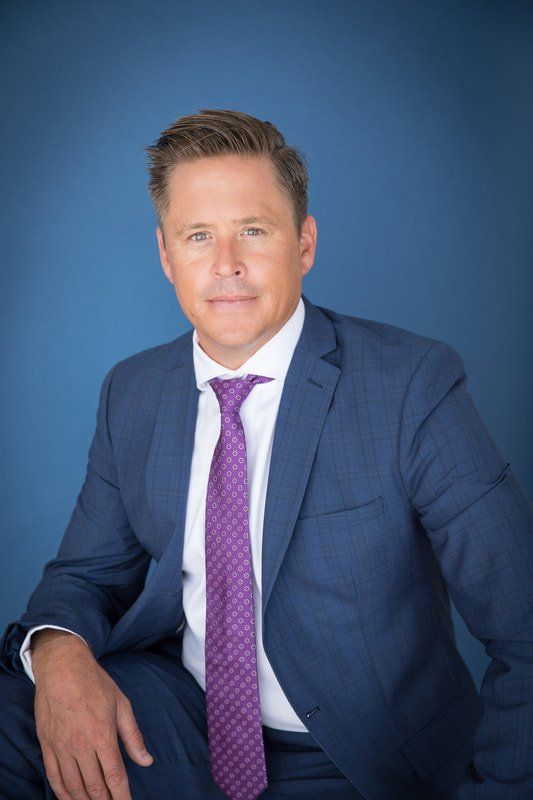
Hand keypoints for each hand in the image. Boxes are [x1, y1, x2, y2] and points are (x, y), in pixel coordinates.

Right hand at [32, 630, 152, 799]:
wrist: (62, 667)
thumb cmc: (95, 683)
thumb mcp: (121, 704)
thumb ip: (133, 736)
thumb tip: (146, 761)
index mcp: (103, 735)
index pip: (115, 776)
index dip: (122, 796)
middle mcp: (81, 745)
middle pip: (94, 786)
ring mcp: (61, 747)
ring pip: (74, 787)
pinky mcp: (47, 745)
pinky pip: (54, 777)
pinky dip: (63, 793)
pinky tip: (71, 799)